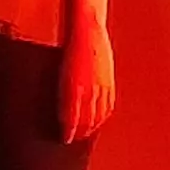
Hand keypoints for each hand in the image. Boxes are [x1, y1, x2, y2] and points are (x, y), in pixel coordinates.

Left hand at [59, 18, 117, 142]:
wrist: (87, 28)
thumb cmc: (68, 47)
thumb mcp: (61, 70)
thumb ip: (62, 91)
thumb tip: (61, 108)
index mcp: (73, 87)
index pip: (72, 118)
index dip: (69, 131)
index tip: (65, 139)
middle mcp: (89, 89)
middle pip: (86, 119)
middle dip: (80, 132)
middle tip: (75, 140)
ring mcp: (101, 85)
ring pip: (98, 113)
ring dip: (93, 126)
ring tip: (87, 134)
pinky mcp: (108, 81)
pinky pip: (108, 104)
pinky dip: (104, 115)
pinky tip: (101, 119)